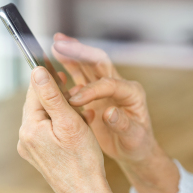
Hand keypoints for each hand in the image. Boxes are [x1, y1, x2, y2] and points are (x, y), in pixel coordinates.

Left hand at [18, 66, 115, 192]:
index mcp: (30, 128)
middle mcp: (25, 138)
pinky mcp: (39, 155)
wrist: (86, 192)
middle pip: (40, 104)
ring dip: (64, 111)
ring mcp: (30, 148)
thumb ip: (52, 96)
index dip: (49, 79)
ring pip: (46, 117)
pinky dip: (63, 125)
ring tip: (84, 114)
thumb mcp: (70, 122)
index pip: (35, 92)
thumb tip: (37, 72)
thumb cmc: (83, 160)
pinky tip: (80, 126)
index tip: (62, 72)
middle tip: (79, 95)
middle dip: (60, 97)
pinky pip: (48, 131)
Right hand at [52, 33, 178, 192]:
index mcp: (132, 92)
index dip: (91, 90)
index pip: (109, 84)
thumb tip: (109, 113)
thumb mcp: (133, 137)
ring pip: (88, 65)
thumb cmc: (138, 144)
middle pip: (98, 62)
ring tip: (56, 44)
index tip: (74, 100)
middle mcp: (120, 84)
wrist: (136, 149)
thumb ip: (122, 124)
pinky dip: (69, 69)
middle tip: (60, 43)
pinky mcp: (97, 94)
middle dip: (80, 52)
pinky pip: (82, 77)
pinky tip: (55, 66)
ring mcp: (107, 87)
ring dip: (73, 54)